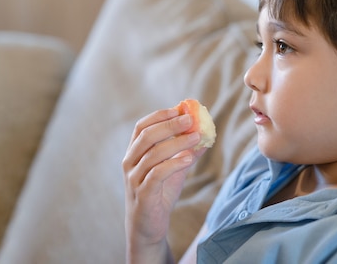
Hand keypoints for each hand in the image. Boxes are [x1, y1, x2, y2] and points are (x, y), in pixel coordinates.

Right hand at [122, 108, 206, 262]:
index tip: (179, 109)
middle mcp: (130, 163)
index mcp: (134, 153)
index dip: (159, 116)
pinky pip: (156, 175)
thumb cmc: (159, 194)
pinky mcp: (142, 195)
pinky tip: (189, 158)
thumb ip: (185, 152)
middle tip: (191, 120)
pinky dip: (173, 164)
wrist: (147, 227)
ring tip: (197, 137)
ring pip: (153, 154)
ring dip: (177, 143)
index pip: (141, 127)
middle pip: (147, 137)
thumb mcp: (174, 170)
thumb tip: (206, 136)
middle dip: (170, 125)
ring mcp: (134, 179)